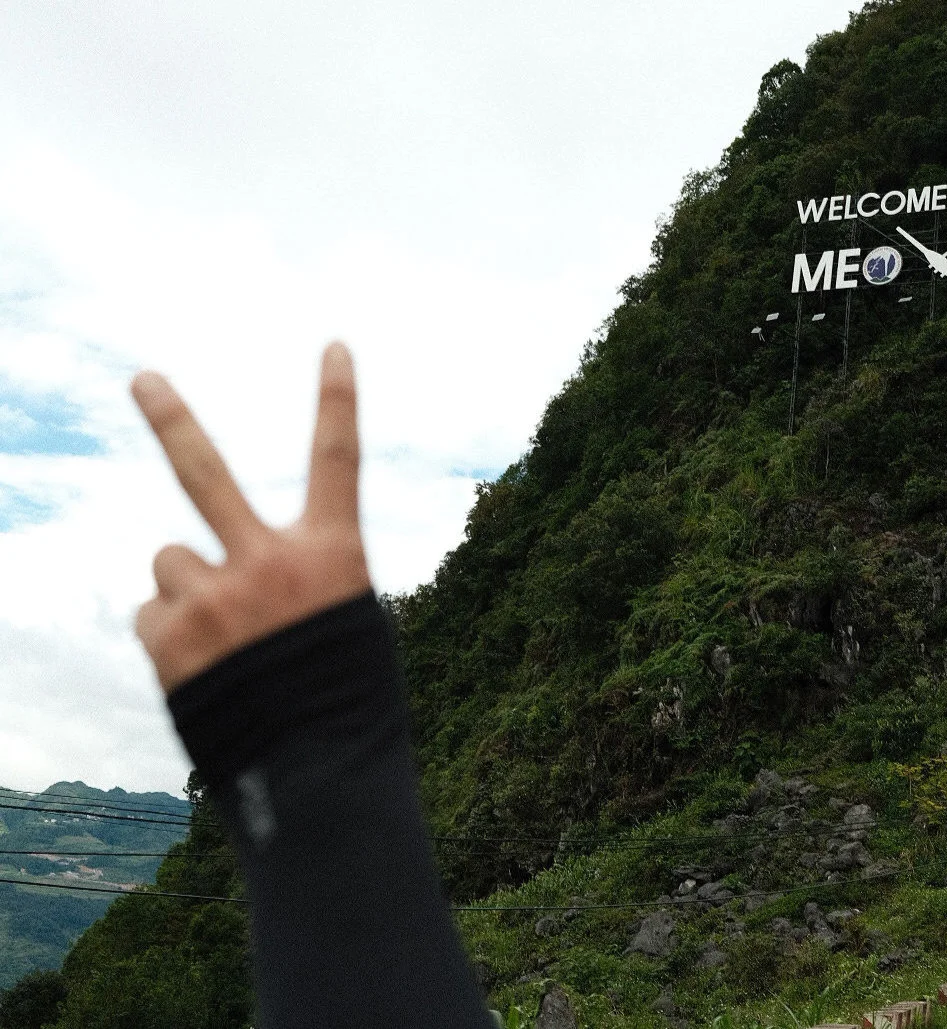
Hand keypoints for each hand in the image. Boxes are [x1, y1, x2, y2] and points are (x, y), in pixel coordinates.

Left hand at [131, 342, 371, 692]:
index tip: (334, 346)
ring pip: (170, 562)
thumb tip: (222, 557)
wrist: (315, 779)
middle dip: (171, 418)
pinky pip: (151, 612)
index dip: (338, 398)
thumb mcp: (348, 624)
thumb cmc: (344, 699)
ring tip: (221, 641)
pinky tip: (201, 669)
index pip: (338, 459)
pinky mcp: (169, 638)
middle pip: (205, 473)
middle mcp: (270, 563)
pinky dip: (169, 634)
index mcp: (331, 556)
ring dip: (187, 591)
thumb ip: (298, 575)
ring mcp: (214, 598)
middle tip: (141, 378)